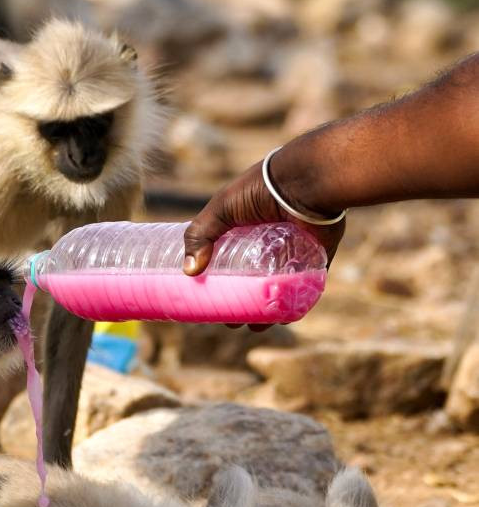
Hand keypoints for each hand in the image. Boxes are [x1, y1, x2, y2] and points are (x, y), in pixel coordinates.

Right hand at [182, 158, 344, 329]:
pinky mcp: (316, 258)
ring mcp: (293, 252)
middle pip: (252, 281)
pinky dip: (297, 303)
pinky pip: (306, 286)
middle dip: (242, 304)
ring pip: (278, 288)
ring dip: (268, 309)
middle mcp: (268, 243)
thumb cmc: (259, 191)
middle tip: (233, 322)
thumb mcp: (220, 209)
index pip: (228, 263)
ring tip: (257, 326)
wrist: (304, 181)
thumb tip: (189, 272)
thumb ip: (199, 235)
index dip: (218, 284)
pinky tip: (284, 318)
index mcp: (243, 231)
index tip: (209, 304)